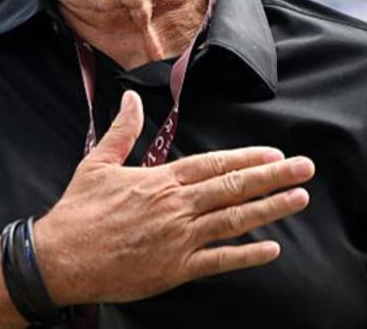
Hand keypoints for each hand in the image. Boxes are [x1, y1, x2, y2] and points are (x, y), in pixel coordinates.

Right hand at [32, 89, 313, 305]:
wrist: (62, 258)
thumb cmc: (79, 211)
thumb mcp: (98, 163)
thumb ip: (121, 131)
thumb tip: (129, 97)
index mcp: (160, 181)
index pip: (213, 165)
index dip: (247, 158)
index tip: (275, 153)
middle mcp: (176, 207)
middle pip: (233, 188)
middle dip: (273, 177)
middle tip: (305, 169)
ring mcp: (179, 239)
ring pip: (234, 221)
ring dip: (270, 209)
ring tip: (299, 199)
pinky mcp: (176, 269)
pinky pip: (219, 261)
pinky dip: (247, 256)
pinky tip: (272, 249)